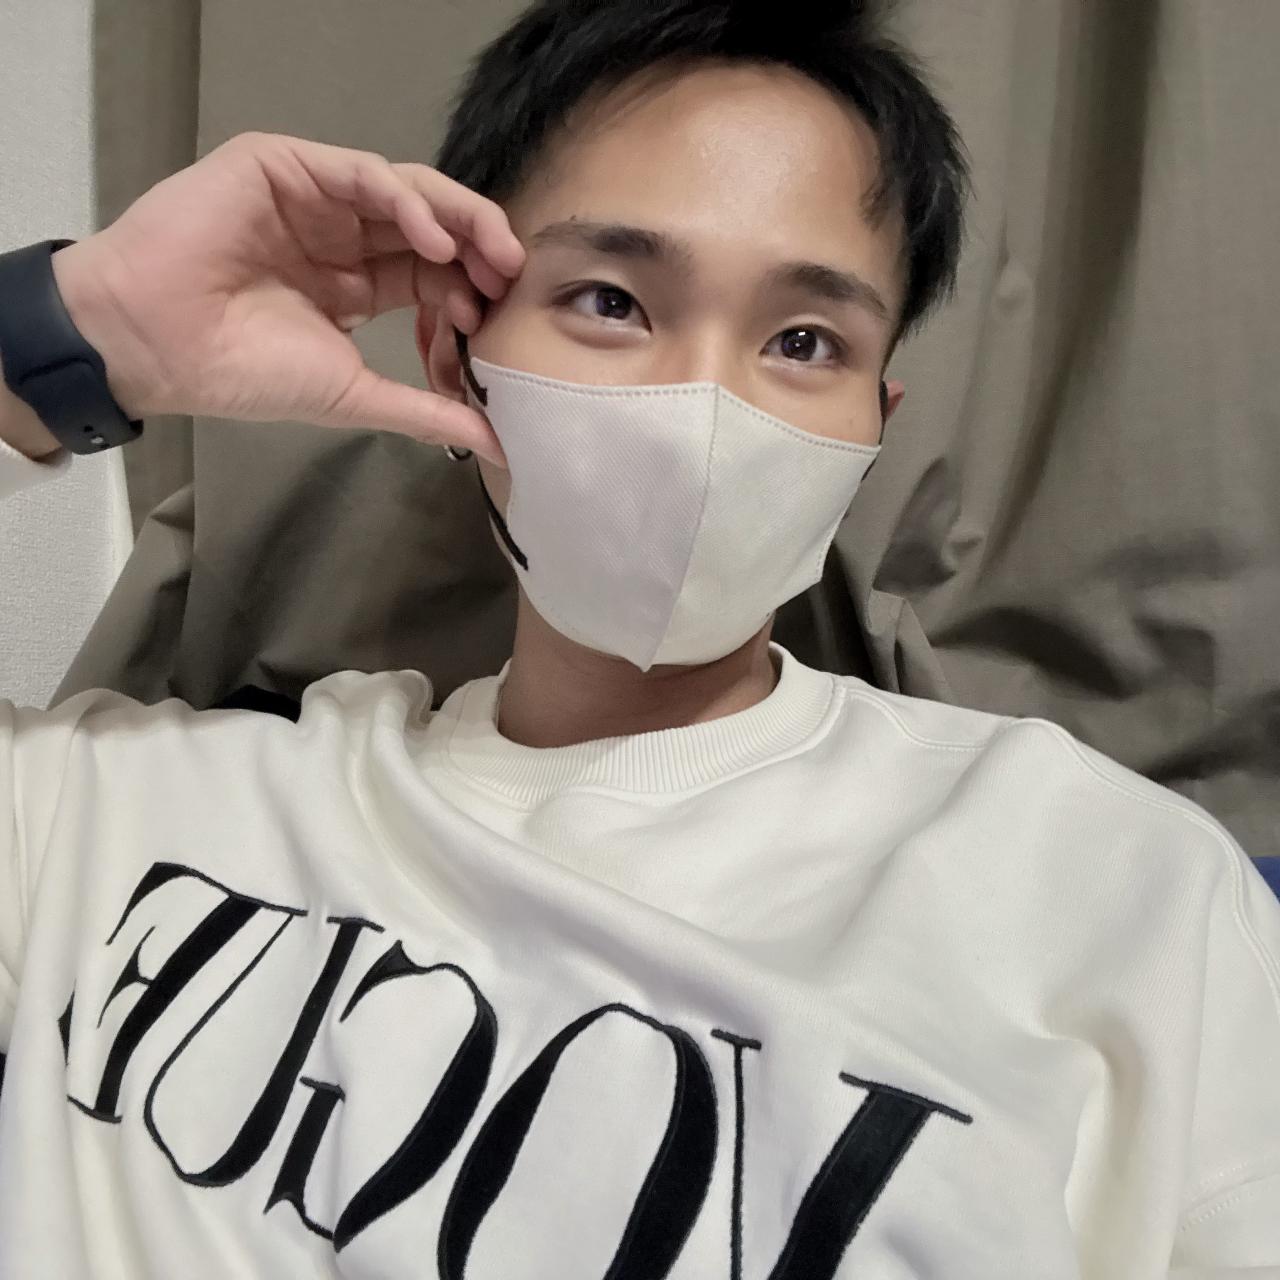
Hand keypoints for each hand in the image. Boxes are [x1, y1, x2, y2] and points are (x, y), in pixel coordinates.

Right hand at [51, 131, 522, 464]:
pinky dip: (405, 201)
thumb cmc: (244, 372)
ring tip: (490, 257)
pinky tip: (433, 240)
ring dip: (456, 219)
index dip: (468, 295)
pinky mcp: (284, 166)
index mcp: (356, 283)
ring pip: (405, 191)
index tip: (493, 328)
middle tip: (513, 280)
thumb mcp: (354, 394)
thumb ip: (426, 411)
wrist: (158, 345)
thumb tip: (496, 445)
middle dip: (480, 250)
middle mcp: (341, 235)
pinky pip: (361, 172)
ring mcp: (314, 198)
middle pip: (430, 228)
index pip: (431, 275)